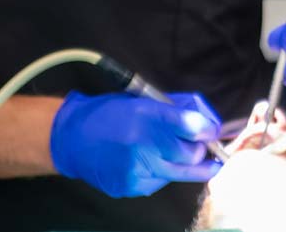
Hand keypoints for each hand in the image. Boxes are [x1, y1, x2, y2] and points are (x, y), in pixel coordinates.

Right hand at [50, 91, 221, 197]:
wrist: (74, 139)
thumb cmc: (113, 113)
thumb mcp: (145, 99)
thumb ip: (179, 109)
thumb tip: (210, 124)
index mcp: (146, 114)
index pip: (192, 126)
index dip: (208, 129)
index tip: (211, 130)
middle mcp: (142, 144)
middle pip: (192, 154)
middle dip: (199, 148)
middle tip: (196, 141)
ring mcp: (136, 169)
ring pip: (181, 172)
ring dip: (183, 161)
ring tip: (171, 150)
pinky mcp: (131, 186)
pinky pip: (161, 181)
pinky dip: (163, 170)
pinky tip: (149, 160)